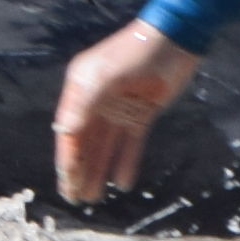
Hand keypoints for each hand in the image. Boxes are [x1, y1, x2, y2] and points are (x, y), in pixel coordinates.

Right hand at [51, 20, 197, 203]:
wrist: (174, 41)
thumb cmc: (135, 53)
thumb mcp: (105, 75)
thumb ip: (84, 103)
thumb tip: (64, 131)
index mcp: (81, 89)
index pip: (70, 131)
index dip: (67, 159)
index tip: (67, 184)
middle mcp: (96, 101)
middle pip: (85, 142)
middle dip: (80, 170)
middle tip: (77, 199)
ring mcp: (118, 109)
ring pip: (106, 146)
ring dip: (100, 170)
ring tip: (95, 197)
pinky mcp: (140, 114)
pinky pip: (130, 143)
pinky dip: (126, 162)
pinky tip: (123, 183)